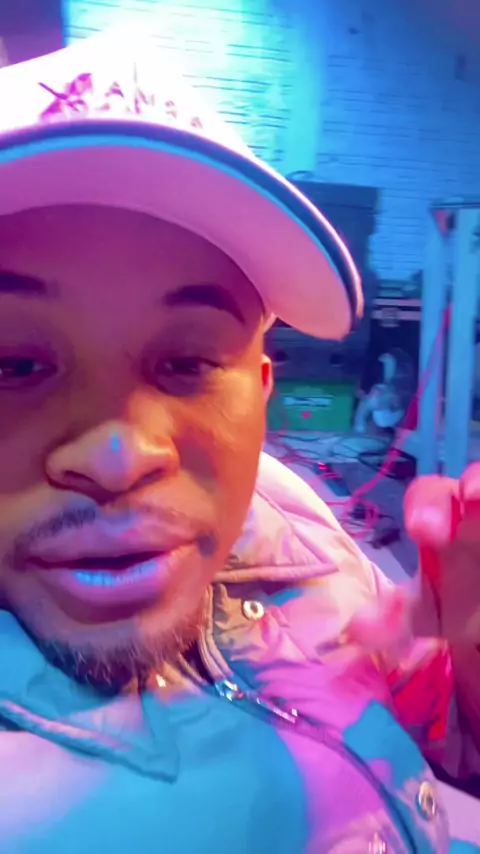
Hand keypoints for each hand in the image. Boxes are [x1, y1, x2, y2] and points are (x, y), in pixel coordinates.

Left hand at [405, 463, 479, 642]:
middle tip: (472, 496)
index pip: (430, 495)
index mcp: (442, 517)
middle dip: (479, 484)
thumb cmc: (460, 598)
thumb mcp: (428, 612)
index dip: (427, 506)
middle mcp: (478, 507)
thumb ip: (394, 618)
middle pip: (479, 483)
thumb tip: (355, 630)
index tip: (424, 528)